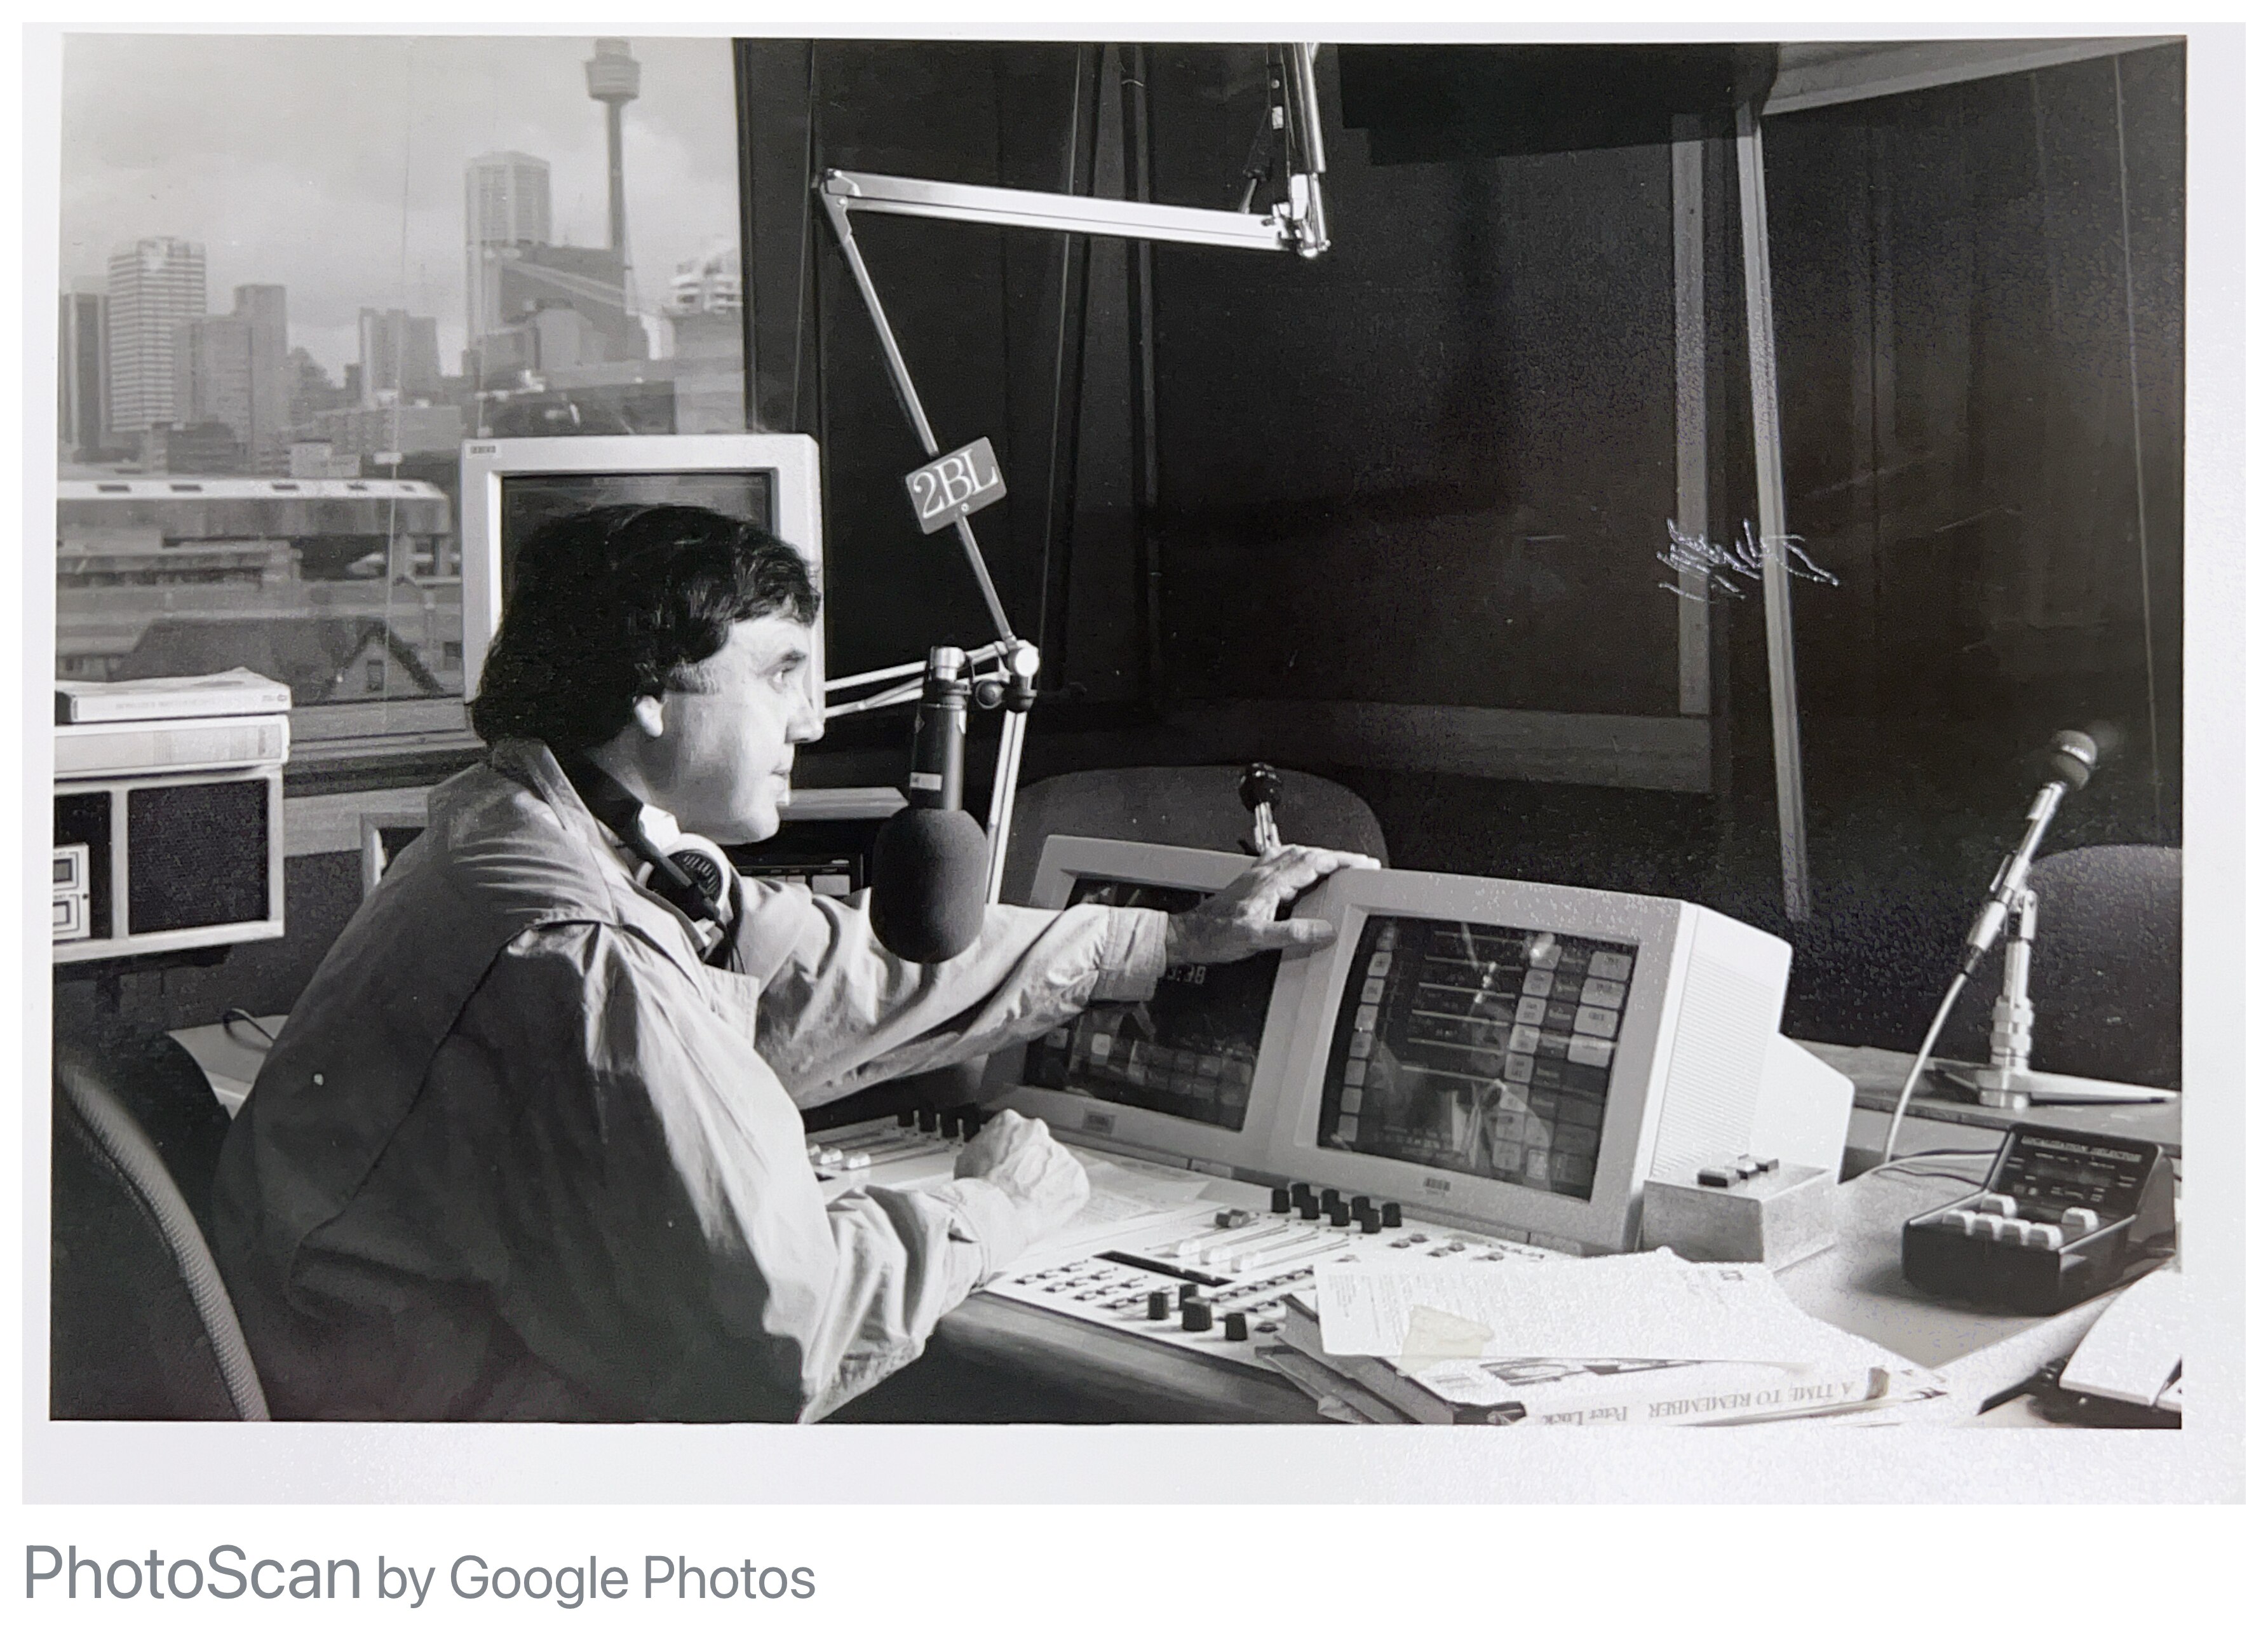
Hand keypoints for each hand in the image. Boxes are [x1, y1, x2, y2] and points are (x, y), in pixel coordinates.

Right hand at [953, 1109, 1088, 1229]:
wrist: (995, 1214)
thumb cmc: (979, 1191)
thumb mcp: (966, 1160)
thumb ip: (984, 1150)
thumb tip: (985, 1158)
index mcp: (1010, 1122)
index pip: (1014, 1131)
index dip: (1011, 1152)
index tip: (1009, 1165)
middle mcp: (1038, 1131)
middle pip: (1038, 1146)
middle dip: (1031, 1164)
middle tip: (1019, 1184)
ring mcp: (1060, 1154)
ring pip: (1056, 1166)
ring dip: (1047, 1180)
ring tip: (1029, 1200)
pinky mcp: (1076, 1177)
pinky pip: (1073, 1187)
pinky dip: (1063, 1197)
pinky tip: (1045, 1208)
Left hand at [1160, 845, 1380, 966]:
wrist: (1189, 935)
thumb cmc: (1215, 936)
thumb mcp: (1257, 940)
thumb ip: (1292, 934)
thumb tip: (1323, 930)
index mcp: (1270, 883)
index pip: (1313, 863)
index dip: (1341, 861)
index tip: (1362, 864)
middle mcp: (1264, 874)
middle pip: (1307, 854)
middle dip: (1337, 856)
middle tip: (1358, 864)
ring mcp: (1256, 876)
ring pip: (1294, 855)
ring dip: (1319, 856)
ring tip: (1337, 864)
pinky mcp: (1250, 883)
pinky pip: (1281, 862)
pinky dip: (1299, 861)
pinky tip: (1300, 869)